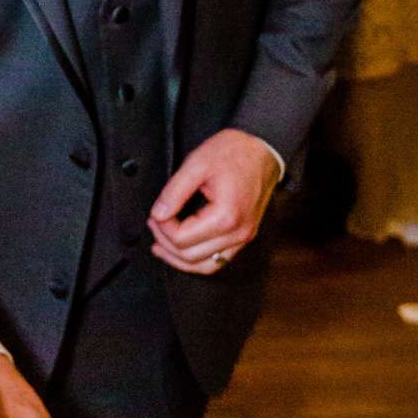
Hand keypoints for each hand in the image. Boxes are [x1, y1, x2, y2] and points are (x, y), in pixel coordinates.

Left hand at [149, 128, 278, 275]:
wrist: (263, 150)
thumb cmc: (234, 153)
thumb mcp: (197, 164)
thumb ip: (174, 192)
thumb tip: (158, 215)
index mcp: (226, 216)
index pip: (182, 239)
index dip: (162, 227)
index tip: (156, 212)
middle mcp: (238, 233)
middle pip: (190, 257)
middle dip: (165, 243)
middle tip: (154, 223)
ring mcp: (244, 238)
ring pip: (205, 267)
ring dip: (179, 260)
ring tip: (160, 245)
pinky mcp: (244, 236)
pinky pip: (218, 261)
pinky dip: (197, 260)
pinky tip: (183, 250)